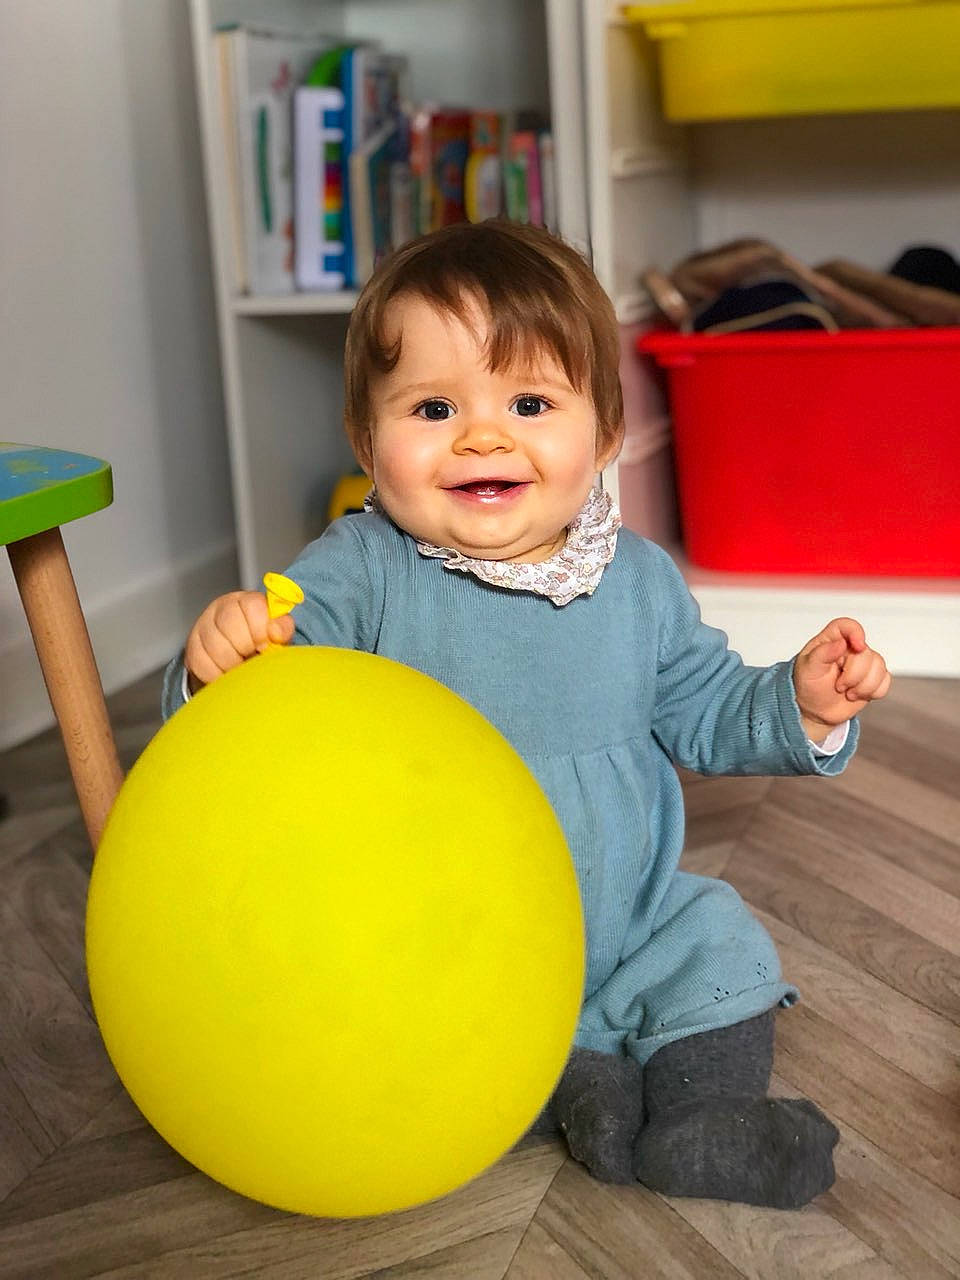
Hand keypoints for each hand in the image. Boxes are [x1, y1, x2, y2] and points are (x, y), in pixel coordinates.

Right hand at [184, 591, 294, 691]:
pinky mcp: (192, 650)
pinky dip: (218, 674)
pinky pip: (203, 665)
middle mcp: (221, 609)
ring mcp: (202, 628)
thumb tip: (277, 630)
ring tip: (241, 664)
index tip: (265, 643)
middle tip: (253, 654)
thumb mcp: (277, 633)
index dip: (261, 629)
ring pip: (215, 647)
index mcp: (245, 601)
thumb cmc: (260, 643)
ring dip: (233, 663)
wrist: (238, 658)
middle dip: (246, 646)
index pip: (252, 606)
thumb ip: (282, 628)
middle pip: (230, 624)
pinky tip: (226, 671)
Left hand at [793, 617, 890, 741]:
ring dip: (864, 686)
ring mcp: (863, 664)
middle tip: (838, 686)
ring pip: (879, 667)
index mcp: (831, 641)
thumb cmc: (808, 685)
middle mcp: (850, 649)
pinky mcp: (873, 678)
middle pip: (866, 653)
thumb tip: (840, 643)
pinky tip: (858, 695)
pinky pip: (885, 681)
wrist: (815, 710)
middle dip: (854, 675)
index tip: (857, 646)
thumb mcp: (808, 670)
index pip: (847, 626)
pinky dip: (873, 692)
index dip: (856, 632)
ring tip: (847, 692)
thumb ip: (822, 654)